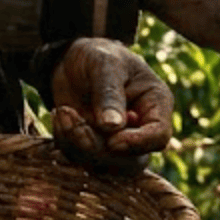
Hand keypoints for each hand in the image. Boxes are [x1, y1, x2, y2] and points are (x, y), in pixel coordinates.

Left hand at [49, 38, 172, 173]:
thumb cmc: (98, 54)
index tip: (112, 139)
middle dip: (98, 147)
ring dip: (77, 144)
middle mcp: (141, 128)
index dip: (138, 143)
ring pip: (104, 165)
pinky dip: (66, 141)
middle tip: (72, 119)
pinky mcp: (94, 146)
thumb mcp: (104, 64)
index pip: (159, 136)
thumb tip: (112, 127)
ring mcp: (117, 140)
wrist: (72, 60)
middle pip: (131, 161)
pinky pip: (81, 158)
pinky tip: (60, 115)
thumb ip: (109, 94)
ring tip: (62, 111)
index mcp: (156, 104)